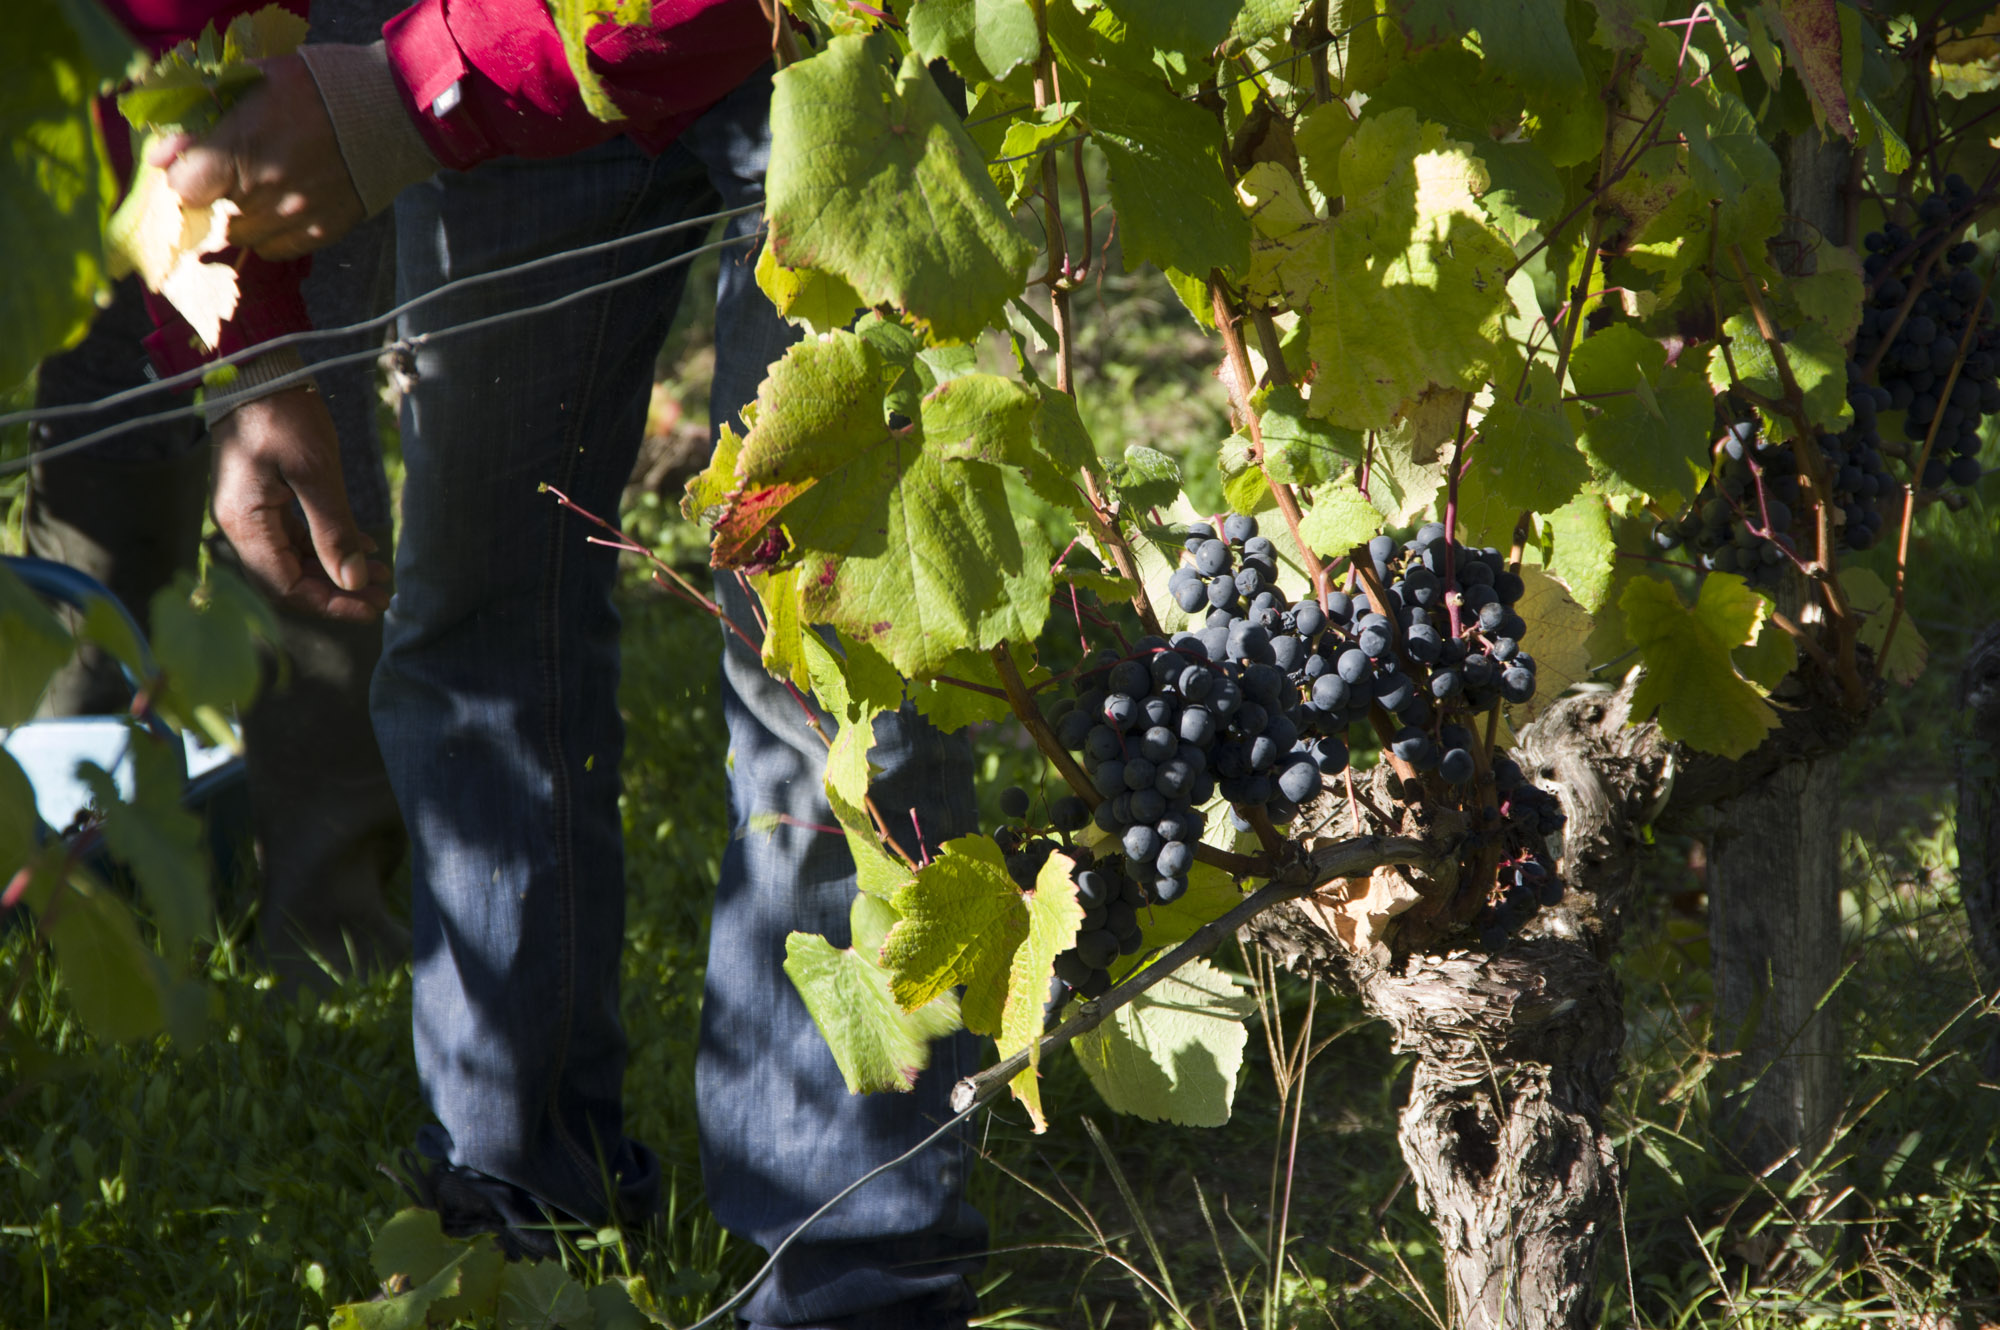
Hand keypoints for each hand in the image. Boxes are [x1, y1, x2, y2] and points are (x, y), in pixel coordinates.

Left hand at [150, 52, 363, 260]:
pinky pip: (276, 250)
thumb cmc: (313, 88)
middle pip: (212, 217)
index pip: (185, 191)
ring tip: (260, 192)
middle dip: (216, 198)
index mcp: (240, 146)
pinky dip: (270, 235)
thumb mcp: (251, 84)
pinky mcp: (321, 231)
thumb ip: (200, 121)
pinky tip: (282, 210)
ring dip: (241, 219)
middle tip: (235, 175)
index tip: (196, 172)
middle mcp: (263, 189)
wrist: (386, 111)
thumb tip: (160, 158)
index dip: (187, 182)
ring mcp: (294, 215)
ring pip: (242, 237)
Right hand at [210, 386, 389, 620]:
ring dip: (335, 567)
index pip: (286, 587)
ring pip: (294, 558)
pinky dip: (326, 543)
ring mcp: (250, 511)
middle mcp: (241, 525)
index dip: (329, 603)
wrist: (255, 370)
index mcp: (246, 523)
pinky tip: (361, 544)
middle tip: (382, 593)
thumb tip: (353, 580)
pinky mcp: (261, 497)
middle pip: (290, 579)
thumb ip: (333, 529)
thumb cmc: (281, 415)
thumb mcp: (316, 472)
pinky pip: (294, 534)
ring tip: (379, 572)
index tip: (370, 606)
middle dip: (337, 590)